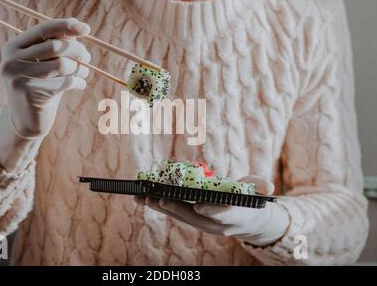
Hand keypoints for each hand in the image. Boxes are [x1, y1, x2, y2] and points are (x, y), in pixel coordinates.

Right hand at [0, 18, 90, 171]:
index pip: (43, 29)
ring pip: (63, 64)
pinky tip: (80, 85)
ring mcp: (19, 77)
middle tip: (87, 58)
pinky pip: (66, 82)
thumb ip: (57, 44)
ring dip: (80, 67)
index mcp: (13, 46)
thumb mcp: (44, 62)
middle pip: (56, 46)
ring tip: (84, 72)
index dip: (66, 26)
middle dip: (78, 50)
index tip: (86, 28)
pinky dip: (79, 82)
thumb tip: (78, 26)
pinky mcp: (31, 94)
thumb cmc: (40, 85)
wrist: (27, 119)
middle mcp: (12, 60)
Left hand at [135, 176, 289, 245]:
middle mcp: (216, 225)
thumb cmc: (250, 202)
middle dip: (176, 207)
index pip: (222, 215)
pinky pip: (175, 213)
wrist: (248, 222)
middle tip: (160, 197)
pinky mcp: (193, 219)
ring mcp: (203, 223)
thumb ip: (259, 187)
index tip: (199, 205)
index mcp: (234, 217)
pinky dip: (159, 205)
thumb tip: (268, 187)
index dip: (211, 210)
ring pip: (180, 216)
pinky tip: (143, 198)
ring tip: (142, 196)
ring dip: (160, 206)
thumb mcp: (258, 193)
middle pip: (194, 216)